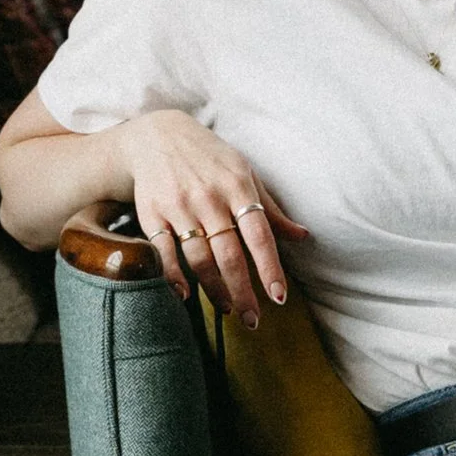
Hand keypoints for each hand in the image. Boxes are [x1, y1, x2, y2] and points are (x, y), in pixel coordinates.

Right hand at [121, 111, 307, 323]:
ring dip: (214, 289)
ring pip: (199, 258)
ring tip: (228, 309)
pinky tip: (185, 296)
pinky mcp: (152, 214)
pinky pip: (164, 253)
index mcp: (238, 187)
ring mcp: (179, 207)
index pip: (259, 235)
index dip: (270, 268)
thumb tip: (302, 236)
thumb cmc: (210, 158)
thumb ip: (269, 209)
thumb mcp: (244, 174)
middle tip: (253, 320)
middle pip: (230, 254)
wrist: (157, 136)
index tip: (279, 297)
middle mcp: (209, 198)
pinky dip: (174, 277)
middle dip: (243, 291)